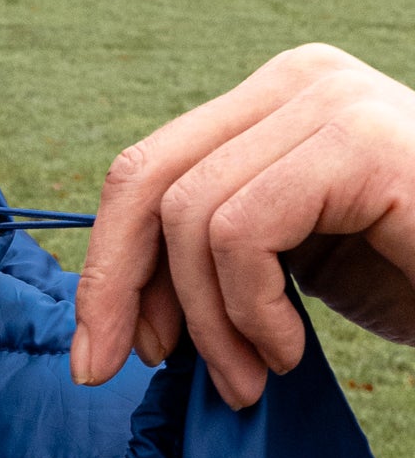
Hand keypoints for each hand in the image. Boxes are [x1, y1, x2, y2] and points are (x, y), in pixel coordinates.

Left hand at [72, 45, 414, 407]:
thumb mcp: (294, 263)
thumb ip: (212, 261)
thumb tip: (116, 314)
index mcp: (274, 101)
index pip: (146, 170)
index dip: (107, 264)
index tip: (99, 351)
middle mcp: (300, 80)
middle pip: (147, 179)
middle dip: (119, 288)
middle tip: (125, 372)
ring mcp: (332, 101)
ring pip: (190, 217)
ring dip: (208, 323)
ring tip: (253, 377)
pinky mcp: (359, 142)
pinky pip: (242, 233)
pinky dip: (249, 311)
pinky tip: (289, 351)